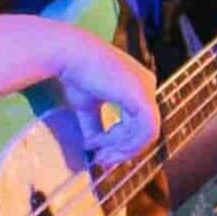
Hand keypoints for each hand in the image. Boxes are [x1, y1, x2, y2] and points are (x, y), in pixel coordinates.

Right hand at [34, 37, 157, 172]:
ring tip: (99, 151)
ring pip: (146, 134)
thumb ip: (95, 126)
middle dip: (123, 149)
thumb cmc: (75, 74)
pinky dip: (127, 144)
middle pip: (144, 129)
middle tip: (101, 160)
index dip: (122, 142)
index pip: (139, 121)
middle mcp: (147, 84)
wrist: (68, 55)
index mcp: (138, 84)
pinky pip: (146, 132)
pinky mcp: (143, 97)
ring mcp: (147, 89)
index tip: (99, 154)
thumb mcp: (87, 106)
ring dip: (121, 148)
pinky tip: (104, 143)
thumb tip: (93, 147)